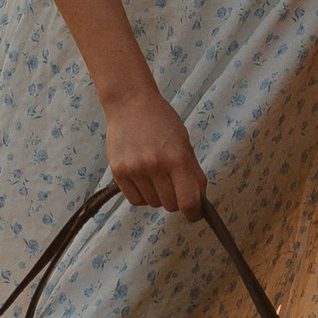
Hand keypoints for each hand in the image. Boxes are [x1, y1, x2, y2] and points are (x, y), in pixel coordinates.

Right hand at [102, 81, 204, 213]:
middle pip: (170, 205)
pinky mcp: (118, 172)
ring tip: (155, 175)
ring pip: (152, 204)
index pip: (188, 202)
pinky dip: (142, 195)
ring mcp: (135, 170)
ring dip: (157, 196)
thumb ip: (193, 172)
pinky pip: (135, 200)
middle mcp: (155, 166)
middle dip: (175, 200)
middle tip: (173, 184)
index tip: (194, 213)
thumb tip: (199, 201)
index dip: (193, 213)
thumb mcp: (184, 143)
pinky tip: (142, 178)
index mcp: (177, 158)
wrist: (130, 103)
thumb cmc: (162, 122)